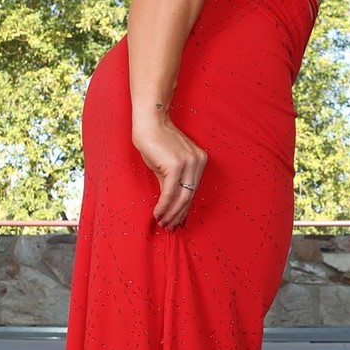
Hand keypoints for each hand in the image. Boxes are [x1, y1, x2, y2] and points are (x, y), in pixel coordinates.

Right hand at [132, 114, 207, 229]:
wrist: (149, 122)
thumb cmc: (155, 142)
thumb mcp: (166, 166)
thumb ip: (171, 184)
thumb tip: (170, 205)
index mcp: (200, 161)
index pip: (193, 191)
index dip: (185, 208)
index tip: (177, 221)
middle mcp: (198, 162)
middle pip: (189, 196)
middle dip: (179, 214)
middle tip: (170, 227)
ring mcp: (189, 163)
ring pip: (182, 197)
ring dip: (171, 214)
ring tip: (163, 224)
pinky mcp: (176, 165)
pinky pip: (170, 192)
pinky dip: (164, 206)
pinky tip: (158, 214)